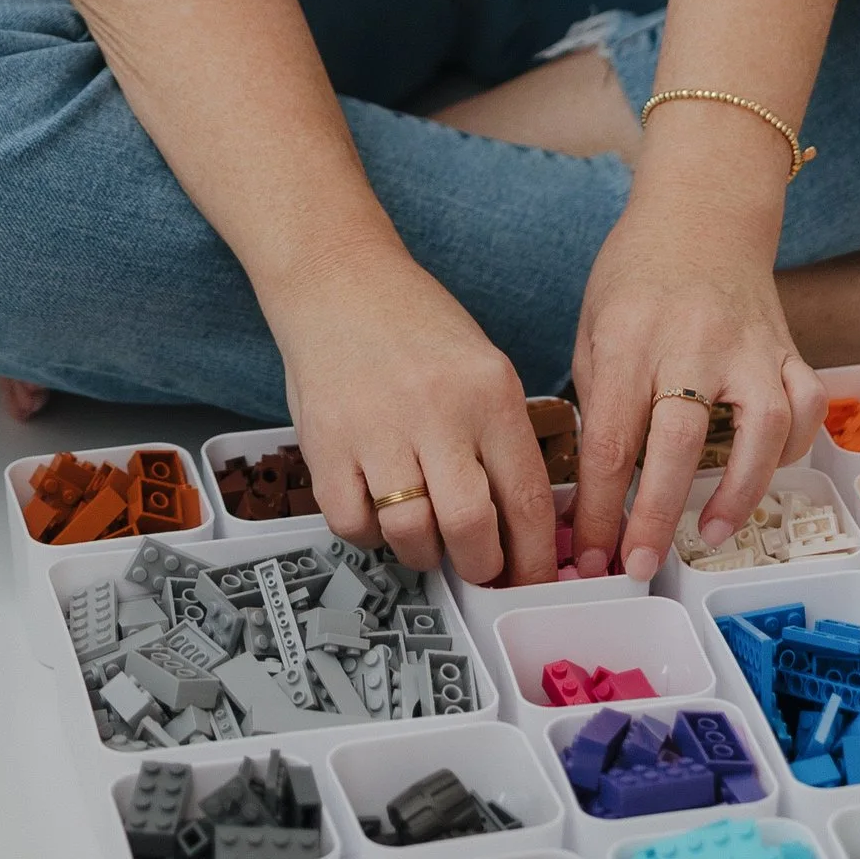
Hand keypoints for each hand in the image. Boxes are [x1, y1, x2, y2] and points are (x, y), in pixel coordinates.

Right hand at [270, 242, 557, 588]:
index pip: (527, 496)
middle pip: (471, 527)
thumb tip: (518, 523)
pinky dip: (368, 533)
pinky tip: (377, 510)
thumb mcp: (482, 366)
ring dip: (423, 554)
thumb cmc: (415, 325)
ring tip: (425, 538)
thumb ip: (501, 438)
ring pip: (410, 533)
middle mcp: (438, 410)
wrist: (338, 279)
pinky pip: (353, 523)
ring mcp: (377, 428)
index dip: (534, 556)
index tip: (533, 579)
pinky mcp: (326, 442)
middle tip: (478, 567)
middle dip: (480, 566)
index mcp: (490, 391)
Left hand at [566, 196, 824, 581]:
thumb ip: (600, 400)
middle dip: (655, 517)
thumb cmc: (636, 274)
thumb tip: (598, 488)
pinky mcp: (785, 346)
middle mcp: (691, 341)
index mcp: (629, 338)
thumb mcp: (594, 326)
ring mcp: (747, 343)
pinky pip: (804, 405)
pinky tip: (767, 476)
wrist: (701, 210)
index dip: (599, 509)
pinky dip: (793, 448)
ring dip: (739, 491)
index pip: (612, 439)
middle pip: (676, 443)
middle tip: (638, 565)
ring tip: (711, 534)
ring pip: (759, 427)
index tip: (588, 557)